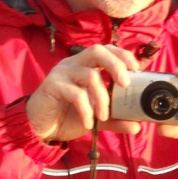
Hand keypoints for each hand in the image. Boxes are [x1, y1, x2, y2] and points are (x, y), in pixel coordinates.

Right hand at [26, 45, 141, 142]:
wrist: (41, 128)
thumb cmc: (67, 116)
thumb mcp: (96, 117)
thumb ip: (115, 119)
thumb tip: (136, 126)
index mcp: (85, 65)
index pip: (106, 50)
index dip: (123, 55)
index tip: (136, 69)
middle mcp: (74, 64)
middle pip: (97, 51)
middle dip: (116, 64)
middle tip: (125, 84)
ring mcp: (62, 72)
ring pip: (89, 75)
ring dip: (102, 97)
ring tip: (103, 116)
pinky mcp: (53, 85)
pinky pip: (75, 93)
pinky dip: (86, 109)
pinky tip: (88, 123)